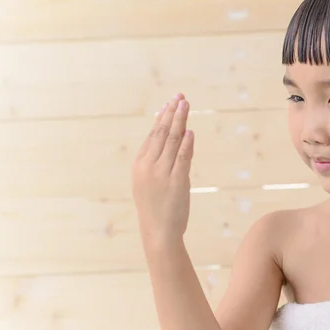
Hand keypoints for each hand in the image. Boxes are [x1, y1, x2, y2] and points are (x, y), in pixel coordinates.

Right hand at [131, 93, 193, 247]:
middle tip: (180, 96)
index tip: (170, 103)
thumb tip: (178, 137)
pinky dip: (187, 143)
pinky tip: (190, 131)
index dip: (163, 117)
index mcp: (139, 164)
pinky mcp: (176, 182)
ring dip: (179, 121)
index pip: (153, 134)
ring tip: (185, 104)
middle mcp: (148, 166)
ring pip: (172, 141)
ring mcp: (161, 174)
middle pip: (162, 133)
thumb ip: (160, 160)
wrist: (158, 232)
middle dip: (172, 113)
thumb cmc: (156, 206)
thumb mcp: (151, 180)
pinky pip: (182, 158)